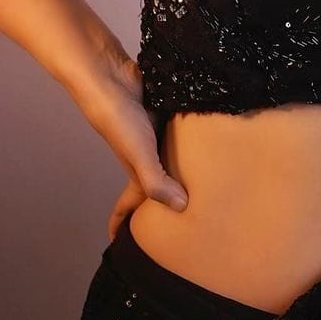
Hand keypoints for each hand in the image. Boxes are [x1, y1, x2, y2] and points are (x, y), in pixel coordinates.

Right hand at [74, 51, 188, 242]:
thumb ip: (156, 181)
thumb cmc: (119, 120)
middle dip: (162, 200)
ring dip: (181, 168)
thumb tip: (183, 207)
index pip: (129, 203)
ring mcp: (153, 134)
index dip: (122, 222)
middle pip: (156, 183)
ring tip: (204, 183)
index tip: (118, 241)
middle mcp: (145, 154)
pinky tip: (209, 143)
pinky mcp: (163, 113)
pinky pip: (179, 134)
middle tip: (179, 219)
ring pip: (170, 158)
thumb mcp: (138, 154)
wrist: (110, 77)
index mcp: (136, 170)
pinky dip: (190, 141)